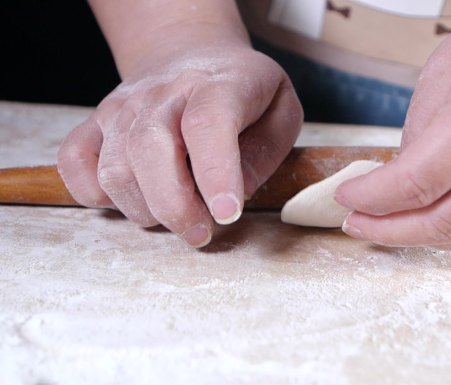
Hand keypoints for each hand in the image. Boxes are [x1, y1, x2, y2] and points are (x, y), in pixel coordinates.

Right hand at [58, 44, 302, 246]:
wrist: (188, 51)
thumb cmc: (242, 91)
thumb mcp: (280, 110)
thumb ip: (267, 151)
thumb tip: (238, 194)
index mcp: (218, 85)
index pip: (208, 124)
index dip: (216, 173)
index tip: (227, 214)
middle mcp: (162, 93)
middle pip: (150, 149)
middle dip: (175, 206)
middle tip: (201, 232)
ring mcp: (121, 107)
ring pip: (115, 169)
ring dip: (146, 210)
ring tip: (178, 214)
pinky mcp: (94, 124)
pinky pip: (76, 166)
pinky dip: (98, 197)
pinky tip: (136, 198)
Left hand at [335, 0, 450, 249]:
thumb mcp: (447, 67)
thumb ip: (418, 130)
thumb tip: (398, 180)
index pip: (413, 184)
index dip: (371, 198)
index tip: (346, 197)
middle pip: (439, 223)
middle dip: (387, 230)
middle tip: (357, 223)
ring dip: (422, 237)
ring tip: (390, 223)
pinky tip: (434, 216)